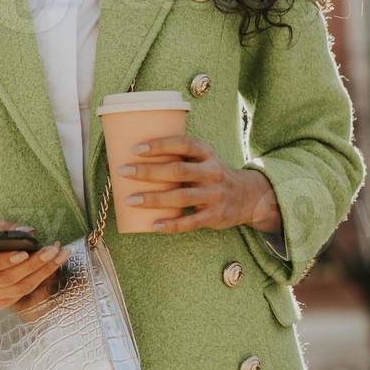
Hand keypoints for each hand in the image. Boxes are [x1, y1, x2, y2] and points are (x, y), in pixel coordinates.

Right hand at [0, 219, 64, 308]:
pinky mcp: (0, 302)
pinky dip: (40, 280)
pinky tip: (52, 267)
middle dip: (34, 264)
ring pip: (19, 289)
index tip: (24, 252)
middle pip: (7, 279)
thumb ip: (3, 227)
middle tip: (53, 249)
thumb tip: (30, 232)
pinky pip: (24, 293)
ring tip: (59, 256)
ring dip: (43, 272)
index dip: (2, 261)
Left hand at [118, 134, 282, 233]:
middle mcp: (212, 172)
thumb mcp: (200, 159)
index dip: (160, 145)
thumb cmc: (208, 174)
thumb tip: (124, 160)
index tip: (136, 148)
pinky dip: (171, 224)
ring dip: (154, 199)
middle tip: (123, 171)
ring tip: (130, 200)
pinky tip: (153, 225)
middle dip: (148, 171)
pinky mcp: (215, 215)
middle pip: (178, 171)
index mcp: (206, 153)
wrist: (246, 196)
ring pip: (181, 197)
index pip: (183, 144)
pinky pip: (190, 222)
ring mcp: (214, 195)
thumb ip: (173, 158)